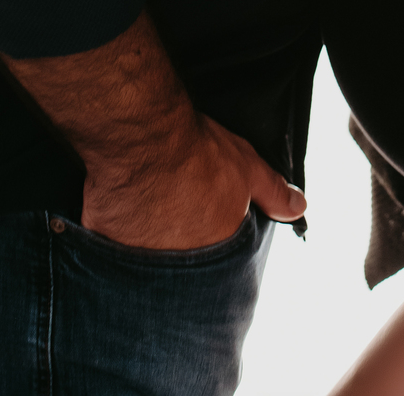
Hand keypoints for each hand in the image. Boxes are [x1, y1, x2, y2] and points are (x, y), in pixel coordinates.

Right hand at [82, 110, 305, 250]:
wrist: (145, 138)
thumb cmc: (198, 151)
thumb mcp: (248, 167)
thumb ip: (273, 192)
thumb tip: (299, 208)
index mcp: (215, 251)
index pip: (216, 264)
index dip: (209, 244)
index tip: (202, 224)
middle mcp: (177, 265)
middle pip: (179, 265)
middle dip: (178, 246)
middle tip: (174, 213)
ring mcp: (139, 259)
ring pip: (144, 259)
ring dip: (147, 243)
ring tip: (148, 209)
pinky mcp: (105, 245)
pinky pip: (109, 247)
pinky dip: (114, 234)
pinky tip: (118, 211)